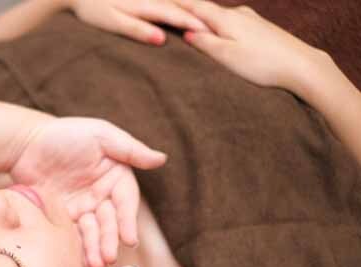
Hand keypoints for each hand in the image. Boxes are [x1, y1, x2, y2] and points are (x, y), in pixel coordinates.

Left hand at [9, 117, 166, 266]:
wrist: (25, 142)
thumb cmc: (65, 134)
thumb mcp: (100, 135)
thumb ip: (130, 149)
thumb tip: (161, 159)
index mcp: (116, 178)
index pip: (126, 203)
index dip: (128, 221)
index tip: (130, 239)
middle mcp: (102, 197)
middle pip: (110, 223)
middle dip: (109, 241)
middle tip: (109, 258)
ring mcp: (82, 210)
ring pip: (91, 234)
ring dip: (94, 250)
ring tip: (95, 265)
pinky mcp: (62, 219)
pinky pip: (71, 237)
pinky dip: (75, 250)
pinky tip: (77, 263)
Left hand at [66, 0, 207, 44]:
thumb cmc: (91, 10)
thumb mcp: (112, 23)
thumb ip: (137, 30)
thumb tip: (163, 39)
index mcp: (144, 5)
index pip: (176, 16)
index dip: (195, 23)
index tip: (213, 31)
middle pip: (179, 6)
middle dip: (199, 14)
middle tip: (221, 25)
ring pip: (173, 0)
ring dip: (191, 7)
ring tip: (209, 16)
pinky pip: (164, 0)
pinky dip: (176, 3)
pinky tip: (183, 7)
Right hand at [182, 1, 322, 91]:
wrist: (301, 66)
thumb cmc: (262, 64)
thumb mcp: (226, 56)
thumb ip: (204, 43)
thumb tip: (187, 32)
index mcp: (226, 18)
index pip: (194, 6)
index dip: (176, 3)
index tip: (160, 2)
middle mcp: (238, 13)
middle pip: (206, 10)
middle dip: (188, 12)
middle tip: (170, 13)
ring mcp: (251, 19)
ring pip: (220, 18)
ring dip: (205, 21)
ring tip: (190, 25)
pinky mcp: (261, 28)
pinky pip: (232, 24)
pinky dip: (219, 27)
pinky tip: (218, 34)